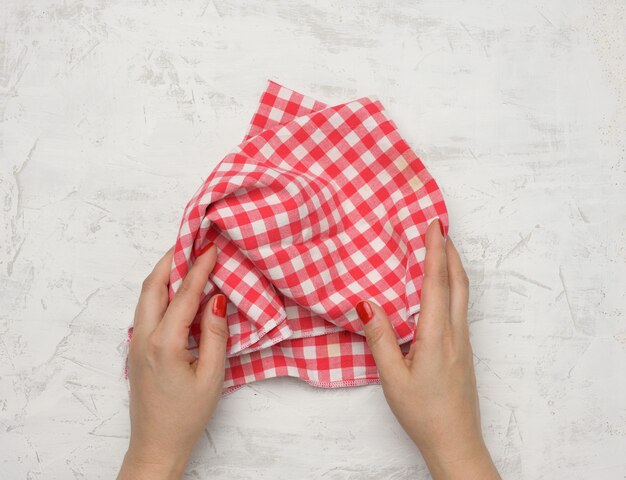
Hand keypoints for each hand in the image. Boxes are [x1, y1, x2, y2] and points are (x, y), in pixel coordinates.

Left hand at [118, 243, 227, 479]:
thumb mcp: (212, 376)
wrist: (157, 444)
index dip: (199, 267)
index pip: (184, 293)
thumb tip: (217, 298)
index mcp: (164, 342)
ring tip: (185, 257)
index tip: (211, 246)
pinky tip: (178, 289)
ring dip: (164, 273)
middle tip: (192, 240)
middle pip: (153, 285)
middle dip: (172, 258)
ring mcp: (136, 342)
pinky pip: (147, 308)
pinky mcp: (137, 348)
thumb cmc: (187, 415)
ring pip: (146, 295)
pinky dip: (161, 290)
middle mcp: (143, 337)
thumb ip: (215, 334)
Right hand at [355, 220, 499, 479]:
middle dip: (450, 251)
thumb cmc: (423, 413)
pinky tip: (441, 290)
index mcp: (436, 336)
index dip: (435, 251)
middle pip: (458, 282)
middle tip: (441, 227)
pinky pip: (460, 307)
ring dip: (454, 267)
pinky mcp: (463, 350)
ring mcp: (463, 341)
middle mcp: (455, 333)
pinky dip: (453, 286)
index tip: (434, 225)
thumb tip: (366, 303)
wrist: (455, 441)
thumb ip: (380, 339)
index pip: (436, 283)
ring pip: (463, 294)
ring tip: (442, 249)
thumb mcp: (392, 378)